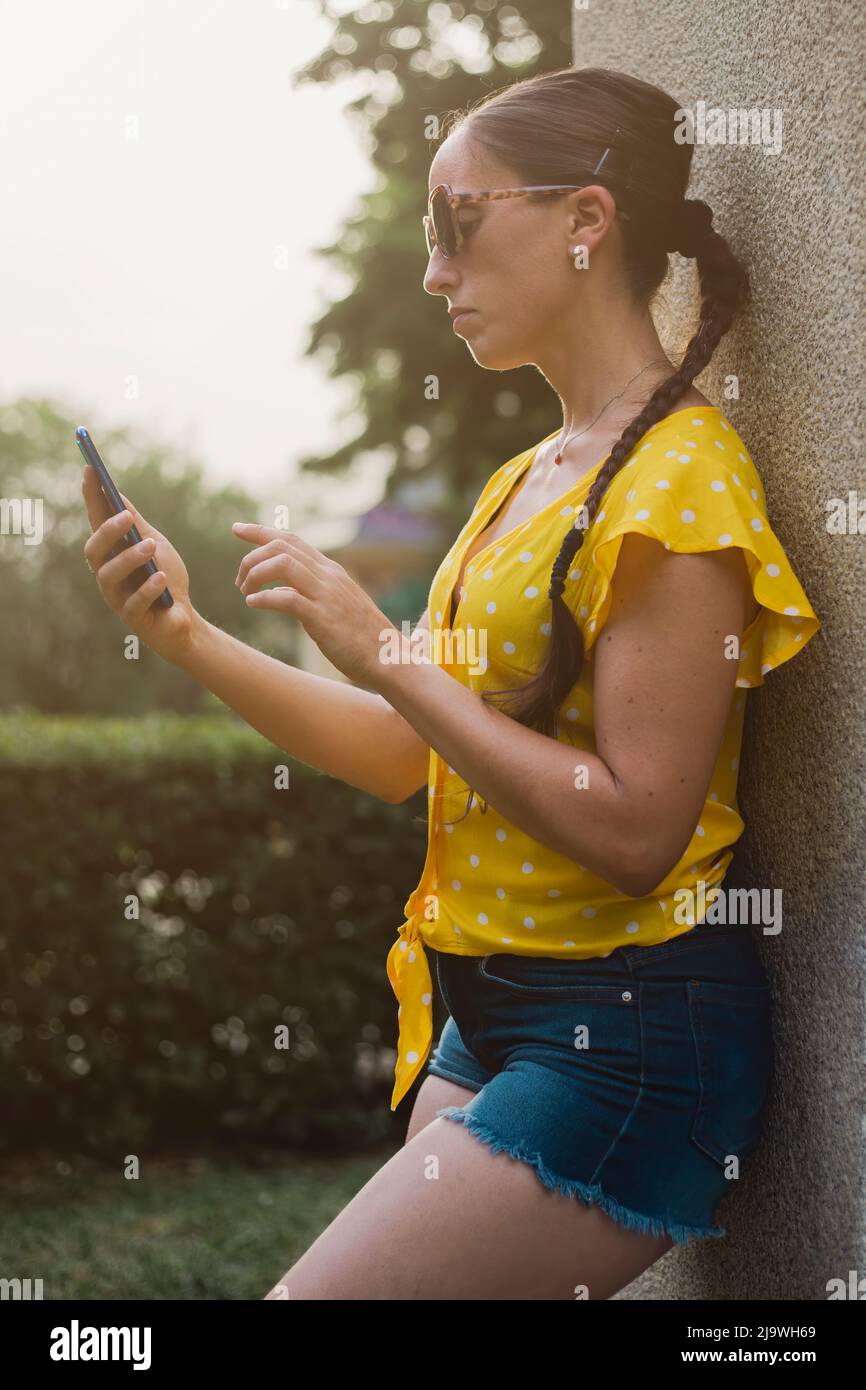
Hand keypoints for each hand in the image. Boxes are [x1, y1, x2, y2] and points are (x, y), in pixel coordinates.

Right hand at [82, 465, 197, 663]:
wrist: (183, 619)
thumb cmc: (167, 579)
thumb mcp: (157, 545)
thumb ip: (137, 524)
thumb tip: (116, 493)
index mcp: (112, 553)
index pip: (96, 521)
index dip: (91, 497)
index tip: (90, 469)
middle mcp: (107, 573)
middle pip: (94, 550)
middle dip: (108, 531)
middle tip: (127, 518)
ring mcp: (116, 597)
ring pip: (109, 575)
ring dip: (130, 558)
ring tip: (151, 546)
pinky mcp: (132, 618)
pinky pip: (133, 603)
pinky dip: (148, 588)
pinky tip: (160, 578)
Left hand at [232, 523, 396, 685]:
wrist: (388, 657)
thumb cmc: (361, 636)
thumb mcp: (336, 604)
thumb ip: (311, 591)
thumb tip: (283, 589)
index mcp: (330, 571)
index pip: (292, 540)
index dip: (261, 532)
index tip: (237, 529)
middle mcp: (328, 576)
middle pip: (281, 547)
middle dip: (252, 558)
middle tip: (239, 581)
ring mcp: (326, 595)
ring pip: (281, 564)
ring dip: (255, 575)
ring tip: (244, 592)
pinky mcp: (322, 617)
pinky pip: (287, 598)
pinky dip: (264, 598)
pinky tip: (253, 604)